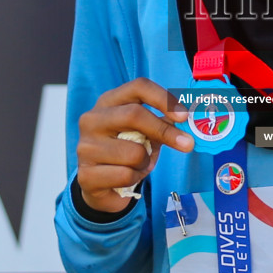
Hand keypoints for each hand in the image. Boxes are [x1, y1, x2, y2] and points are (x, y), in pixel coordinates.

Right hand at [76, 78, 193, 214]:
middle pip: (134, 115)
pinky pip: (126, 175)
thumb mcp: (145, 132)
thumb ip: (162, 122)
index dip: (164, 99)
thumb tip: (186, 119)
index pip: (138, 87)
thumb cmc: (126, 151)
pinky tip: (124, 178)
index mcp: (109, 102)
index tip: (184, 116)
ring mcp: (86, 146)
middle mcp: (92, 119)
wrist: (101, 185)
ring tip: (137, 165)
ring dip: (146, 163)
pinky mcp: (86, 174)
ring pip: (134, 152)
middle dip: (165, 132)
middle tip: (187, 144)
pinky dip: (135, 179)